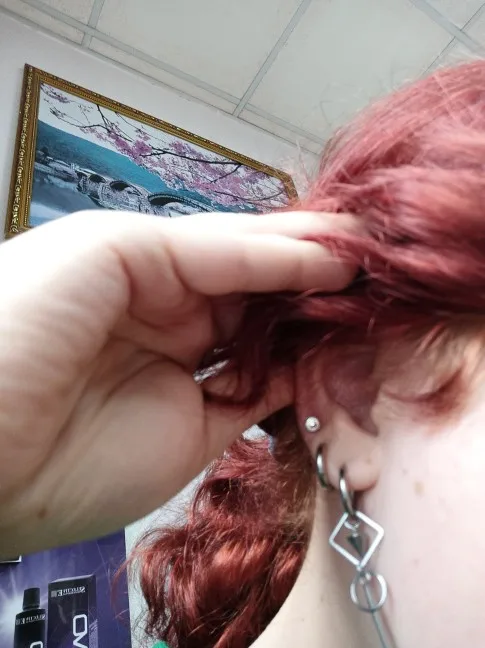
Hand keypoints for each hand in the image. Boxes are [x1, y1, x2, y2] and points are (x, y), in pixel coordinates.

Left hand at [0, 209, 354, 556]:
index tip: (352, 241)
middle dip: (314, 277)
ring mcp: (189, 375)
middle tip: (372, 268)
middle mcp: (172, 316)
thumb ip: (202, 249)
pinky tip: (336, 358)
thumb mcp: (107, 250)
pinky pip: (267, 399)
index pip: (237, 245)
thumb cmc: (22, 324)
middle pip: (261, 290)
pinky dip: (304, 381)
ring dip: (315, 327)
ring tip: (366, 308)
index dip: (294, 241)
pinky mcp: (201, 432)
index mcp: (145, 264)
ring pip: (271, 342)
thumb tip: (286, 255)